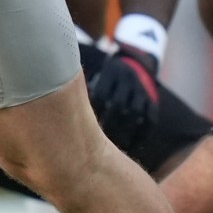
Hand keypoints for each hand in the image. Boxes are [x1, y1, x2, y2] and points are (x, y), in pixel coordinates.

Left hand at [86, 35, 164, 162]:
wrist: (133, 65)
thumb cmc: (103, 78)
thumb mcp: (94, 75)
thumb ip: (81, 90)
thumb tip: (60, 113)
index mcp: (110, 72)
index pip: (100, 94)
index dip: (93, 112)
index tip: (82, 126)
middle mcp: (127, 78)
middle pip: (117, 104)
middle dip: (108, 123)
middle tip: (97, 142)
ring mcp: (141, 89)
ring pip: (135, 112)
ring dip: (125, 131)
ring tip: (114, 146)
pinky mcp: (152, 99)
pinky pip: (151, 119)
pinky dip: (142, 134)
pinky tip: (133, 147)